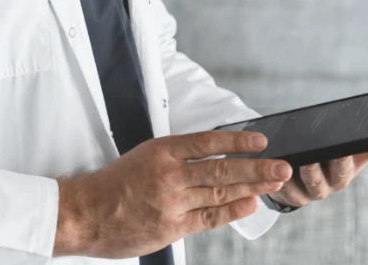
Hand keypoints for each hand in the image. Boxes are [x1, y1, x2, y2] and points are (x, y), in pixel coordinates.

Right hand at [53, 131, 292, 257]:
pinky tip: (250, 204)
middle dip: (256, 167)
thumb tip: (213, 156)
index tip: (260, 140)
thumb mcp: (144, 155)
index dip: (237, 140)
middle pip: (222, 168)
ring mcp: (172, 202)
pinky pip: (208, 217)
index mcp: (162, 150)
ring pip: (220, 192)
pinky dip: (231, 210)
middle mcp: (169, 174)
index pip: (209, 142)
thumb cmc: (114, 183)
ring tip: (273, 182)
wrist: (86, 213)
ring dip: (251, 187)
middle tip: (281, 165)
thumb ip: (177, 157)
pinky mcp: (171, 227)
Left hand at [268, 150, 367, 208]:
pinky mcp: (288, 196)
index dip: (341, 160)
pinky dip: (274, 179)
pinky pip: (279, 188)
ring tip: (287, 162)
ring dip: (290, 175)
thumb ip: (363, 146)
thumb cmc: (329, 161)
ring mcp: (305, 194)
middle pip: (318, 180)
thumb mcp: (349, 156)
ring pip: (293, 186)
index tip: (339, 149)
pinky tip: (268, 166)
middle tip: (309, 158)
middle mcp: (325, 187)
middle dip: (314, 169)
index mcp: (341, 175)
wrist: (308, 181)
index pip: (343, 168)